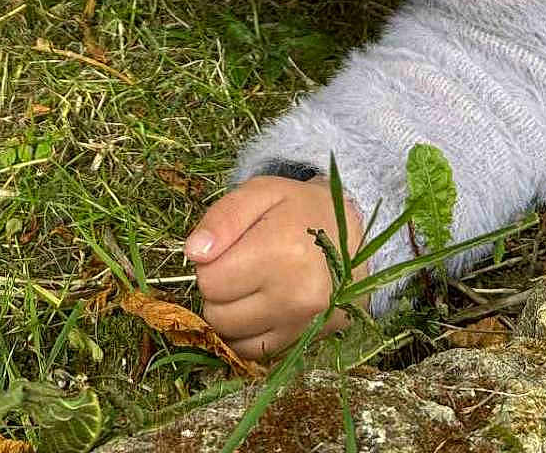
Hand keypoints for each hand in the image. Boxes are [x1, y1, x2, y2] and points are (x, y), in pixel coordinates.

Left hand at [184, 176, 367, 361]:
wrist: (352, 235)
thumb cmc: (299, 208)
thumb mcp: (261, 192)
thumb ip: (223, 217)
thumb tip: (193, 253)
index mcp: (281, 250)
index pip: (209, 279)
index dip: (209, 262)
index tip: (231, 246)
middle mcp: (295, 295)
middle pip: (217, 312)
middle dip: (219, 288)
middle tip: (243, 263)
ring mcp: (303, 324)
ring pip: (230, 336)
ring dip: (230, 312)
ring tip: (253, 283)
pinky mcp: (306, 341)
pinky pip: (252, 352)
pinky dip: (247, 332)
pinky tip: (261, 305)